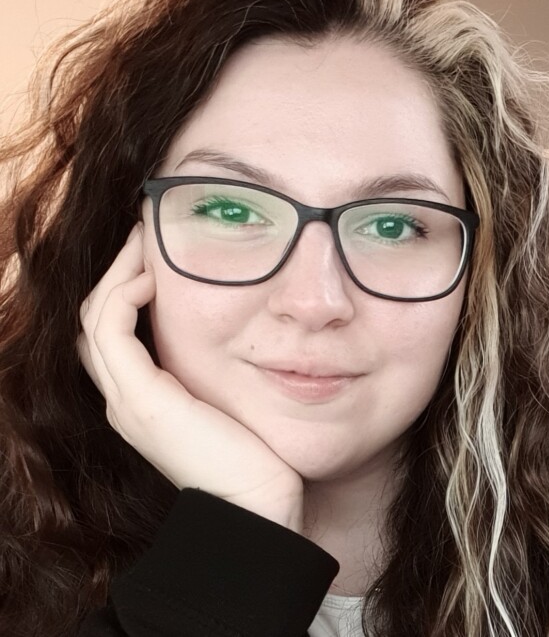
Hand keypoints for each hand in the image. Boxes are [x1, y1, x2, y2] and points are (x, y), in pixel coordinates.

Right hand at [77, 224, 303, 529]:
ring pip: (95, 317)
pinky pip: (111, 330)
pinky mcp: (140, 400)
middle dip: (117, 271)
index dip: (127, 288)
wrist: (258, 506)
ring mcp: (126, 400)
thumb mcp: (235, 402)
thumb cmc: (259, 457)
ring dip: (117, 272)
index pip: (116, 331)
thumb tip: (256, 334)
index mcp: (145, 399)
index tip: (155, 253)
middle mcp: (125, 399)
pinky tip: (152, 277)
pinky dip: (124, 295)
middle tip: (143, 234)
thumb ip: (226, 372)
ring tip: (144, 240)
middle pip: (96, 319)